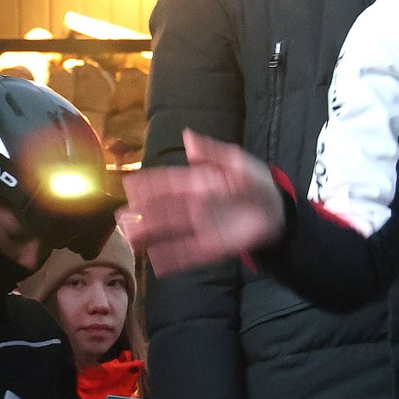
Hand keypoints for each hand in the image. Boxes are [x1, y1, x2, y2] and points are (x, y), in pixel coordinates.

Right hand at [118, 130, 285, 273]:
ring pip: (170, 231)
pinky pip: (188, 253)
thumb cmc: (256, 183)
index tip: (128, 185)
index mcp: (198, 183)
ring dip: (150, 235)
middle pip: (163, 209)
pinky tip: (155, 262)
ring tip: (130, 238)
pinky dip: (172, 258)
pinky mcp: (212, 247)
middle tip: (121, 216)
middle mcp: (194, 206)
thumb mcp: (237, 161)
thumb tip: (187, 136)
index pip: (168, 182)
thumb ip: (212, 152)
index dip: (148, 184)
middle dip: (142, 212)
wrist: (278, 212)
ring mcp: (201, 228)